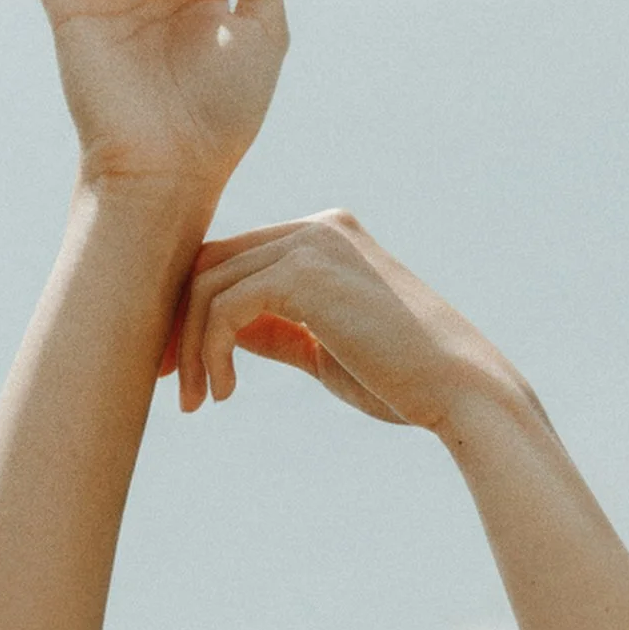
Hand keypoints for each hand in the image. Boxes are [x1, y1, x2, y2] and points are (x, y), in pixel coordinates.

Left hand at [170, 209, 534, 430]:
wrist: (460, 391)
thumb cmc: (400, 381)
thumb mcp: (323, 348)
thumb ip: (275, 329)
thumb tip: (220, 333)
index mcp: (325, 239)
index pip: (231, 260)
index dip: (191, 313)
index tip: (176, 370)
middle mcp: (317, 228)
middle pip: (208, 263)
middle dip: (178, 325)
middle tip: (168, 387)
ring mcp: (312, 243)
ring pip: (207, 284)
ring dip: (191, 348)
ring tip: (198, 400)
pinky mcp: (305, 272)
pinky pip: (224, 305)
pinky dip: (211, 351)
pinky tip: (225, 392)